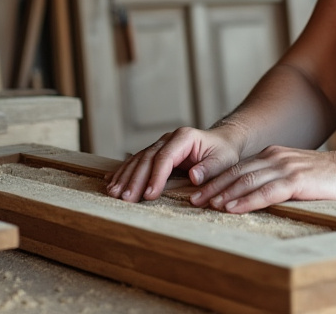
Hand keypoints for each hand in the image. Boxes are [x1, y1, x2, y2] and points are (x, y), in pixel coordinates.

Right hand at [106, 126, 242, 202]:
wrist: (222, 141)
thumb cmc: (224, 152)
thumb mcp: (223, 160)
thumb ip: (209, 168)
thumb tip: (194, 176)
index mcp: (184, 137)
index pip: (165, 157)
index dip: (155, 176)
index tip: (149, 195)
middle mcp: (168, 138)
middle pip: (147, 159)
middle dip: (134, 179)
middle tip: (125, 198)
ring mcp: (160, 144)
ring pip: (138, 160)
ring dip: (125, 177)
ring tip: (113, 193)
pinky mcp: (155, 152)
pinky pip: (136, 161)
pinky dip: (124, 172)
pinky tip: (111, 181)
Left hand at [189, 146, 335, 213]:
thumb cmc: (326, 178)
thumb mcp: (294, 174)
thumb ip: (275, 180)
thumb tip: (254, 195)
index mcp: (272, 155)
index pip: (237, 168)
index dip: (216, 179)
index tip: (198, 191)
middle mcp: (275, 158)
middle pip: (236, 173)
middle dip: (212, 186)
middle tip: (192, 199)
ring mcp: (285, 167)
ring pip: (246, 181)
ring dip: (224, 194)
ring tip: (206, 205)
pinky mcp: (296, 180)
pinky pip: (265, 191)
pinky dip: (246, 200)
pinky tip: (232, 208)